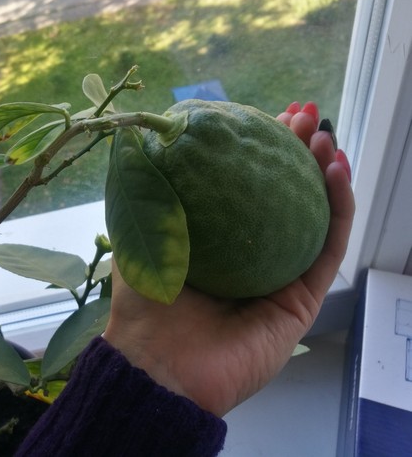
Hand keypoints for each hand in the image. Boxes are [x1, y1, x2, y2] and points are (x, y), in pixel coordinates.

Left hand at [103, 101, 354, 416]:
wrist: (160, 364)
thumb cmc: (145, 303)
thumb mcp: (139, 236)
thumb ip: (146, 195)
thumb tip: (143, 140)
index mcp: (216, 240)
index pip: (243, 186)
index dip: (257, 149)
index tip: (264, 115)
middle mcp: (250, 254)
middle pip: (283, 195)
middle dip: (295, 151)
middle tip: (303, 115)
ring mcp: (279, 276)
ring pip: (313, 215)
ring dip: (324, 171)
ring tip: (323, 135)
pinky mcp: (302, 300)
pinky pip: (328, 247)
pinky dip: (338, 207)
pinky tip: (336, 171)